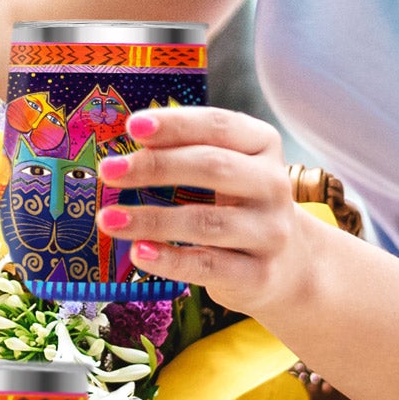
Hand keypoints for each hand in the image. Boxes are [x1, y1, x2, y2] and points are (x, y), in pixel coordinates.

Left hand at [96, 106, 327, 316]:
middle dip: (156, 166)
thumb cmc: (239, 206)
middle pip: (212, 167)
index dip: (176, 124)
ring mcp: (270, 232)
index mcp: (262, 145)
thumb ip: (187, 153)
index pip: (219, 126)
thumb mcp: (226, 171)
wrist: (289, 265)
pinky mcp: (260, 274)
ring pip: (206, 222)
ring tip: (109, 219)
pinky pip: (208, 266)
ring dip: (152, 219)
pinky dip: (169, 259)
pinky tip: (138, 252)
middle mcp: (273, 184)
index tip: (132, 126)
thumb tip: (123, 152)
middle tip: (109, 171)